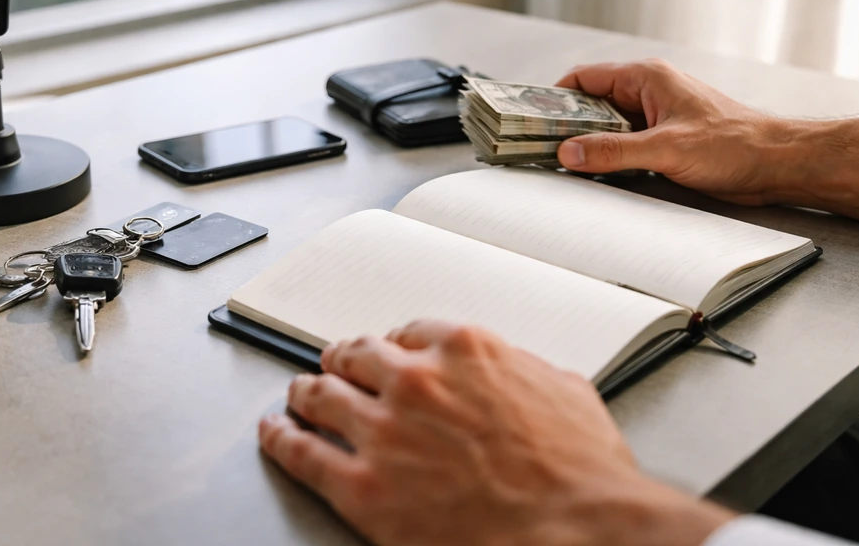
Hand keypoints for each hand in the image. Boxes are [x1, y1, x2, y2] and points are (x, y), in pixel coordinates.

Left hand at [259, 321, 732, 545]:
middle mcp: (416, 380)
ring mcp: (384, 431)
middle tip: (335, 364)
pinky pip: (302, 452)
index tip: (387, 350)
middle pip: (357, 355)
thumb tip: (521, 374)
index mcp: (465, 350)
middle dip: (343, 359)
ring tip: (298, 394)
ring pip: (321, 394)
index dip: (393, 343)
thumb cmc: (582, 474)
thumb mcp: (567, 392)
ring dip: (306, 391)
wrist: (579, 533)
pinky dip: (281, 438)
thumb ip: (527, 372)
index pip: (409, 332)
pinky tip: (275, 433)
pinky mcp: (363, 487)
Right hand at [555, 59, 791, 205]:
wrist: (778, 165)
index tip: (532, 118)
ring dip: (587, 147)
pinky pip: (622, 147)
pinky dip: (606, 160)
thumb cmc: (736, 144)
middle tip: (540, 148)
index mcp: (646, 78)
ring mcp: (654, 119)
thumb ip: (613, 151)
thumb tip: (568, 153)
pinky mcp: (662, 142)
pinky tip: (594, 177)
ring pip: (604, 129)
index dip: (555, 97)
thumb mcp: (666, 149)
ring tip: (562, 165)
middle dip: (566, 126)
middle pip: (590, 105)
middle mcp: (647, 94)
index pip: (584, 79)